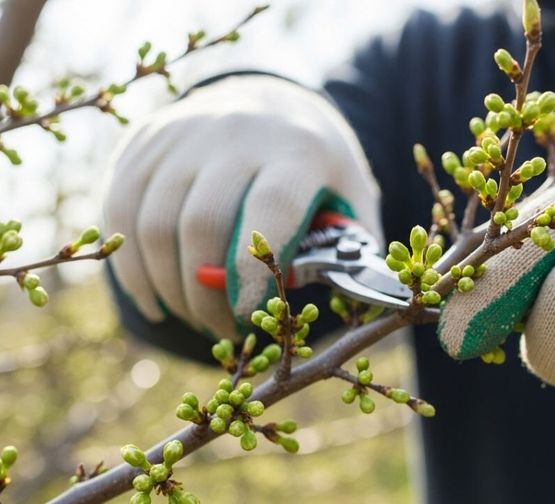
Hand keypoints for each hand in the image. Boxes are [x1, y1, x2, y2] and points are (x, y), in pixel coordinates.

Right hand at [104, 75, 380, 341]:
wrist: (271, 100)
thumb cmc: (316, 167)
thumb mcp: (352, 196)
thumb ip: (354, 248)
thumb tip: (356, 307)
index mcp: (297, 148)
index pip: (270, 210)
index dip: (254, 273)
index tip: (248, 319)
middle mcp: (236, 132)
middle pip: (201, 222)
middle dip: (207, 294)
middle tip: (224, 330)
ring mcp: (183, 133)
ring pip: (152, 223)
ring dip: (169, 288)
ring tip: (196, 317)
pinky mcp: (143, 141)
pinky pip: (119, 211)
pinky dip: (131, 268)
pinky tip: (156, 301)